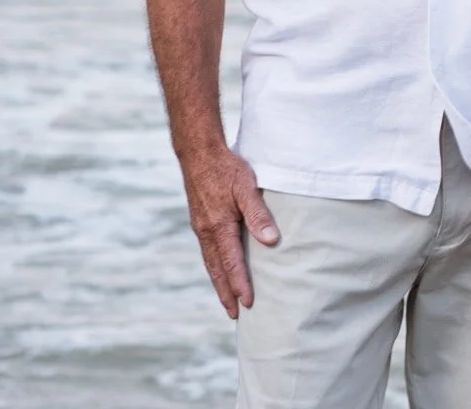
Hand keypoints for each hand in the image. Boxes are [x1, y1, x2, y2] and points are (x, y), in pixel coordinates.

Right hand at [179, 145, 279, 318]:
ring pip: (210, 263)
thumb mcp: (247, 188)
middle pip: (217, 270)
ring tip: (228, 300)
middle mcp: (207, 232)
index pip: (232, 264)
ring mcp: (201, 228)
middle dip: (226, 293)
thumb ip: (259, 215)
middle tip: (234, 315)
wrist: (199, 154)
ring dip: (219, 283)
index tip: (248, 304)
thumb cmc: (226, 169)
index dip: (241, 285)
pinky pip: (208, 252)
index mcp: (219, 227)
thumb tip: (271, 242)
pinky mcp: (201, 222)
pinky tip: (220, 270)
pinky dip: (214, 267)